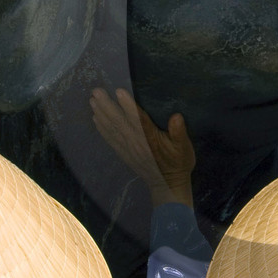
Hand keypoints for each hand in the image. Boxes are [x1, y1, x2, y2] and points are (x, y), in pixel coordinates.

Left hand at [90, 88, 194, 207]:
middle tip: (96, 91)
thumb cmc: (178, 163)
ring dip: (101, 114)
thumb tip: (176, 116)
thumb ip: (179, 132)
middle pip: (119, 122)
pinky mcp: (124, 153)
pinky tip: (95, 119)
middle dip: (107, 106)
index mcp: (150, 139)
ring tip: (92, 101)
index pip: (138, 119)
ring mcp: (128, 148)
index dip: (128, 105)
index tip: (118, 91)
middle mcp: (136, 142)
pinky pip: (110, 139)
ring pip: (112, 129)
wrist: (167, 185)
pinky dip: (102, 128)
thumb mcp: (184, 148)